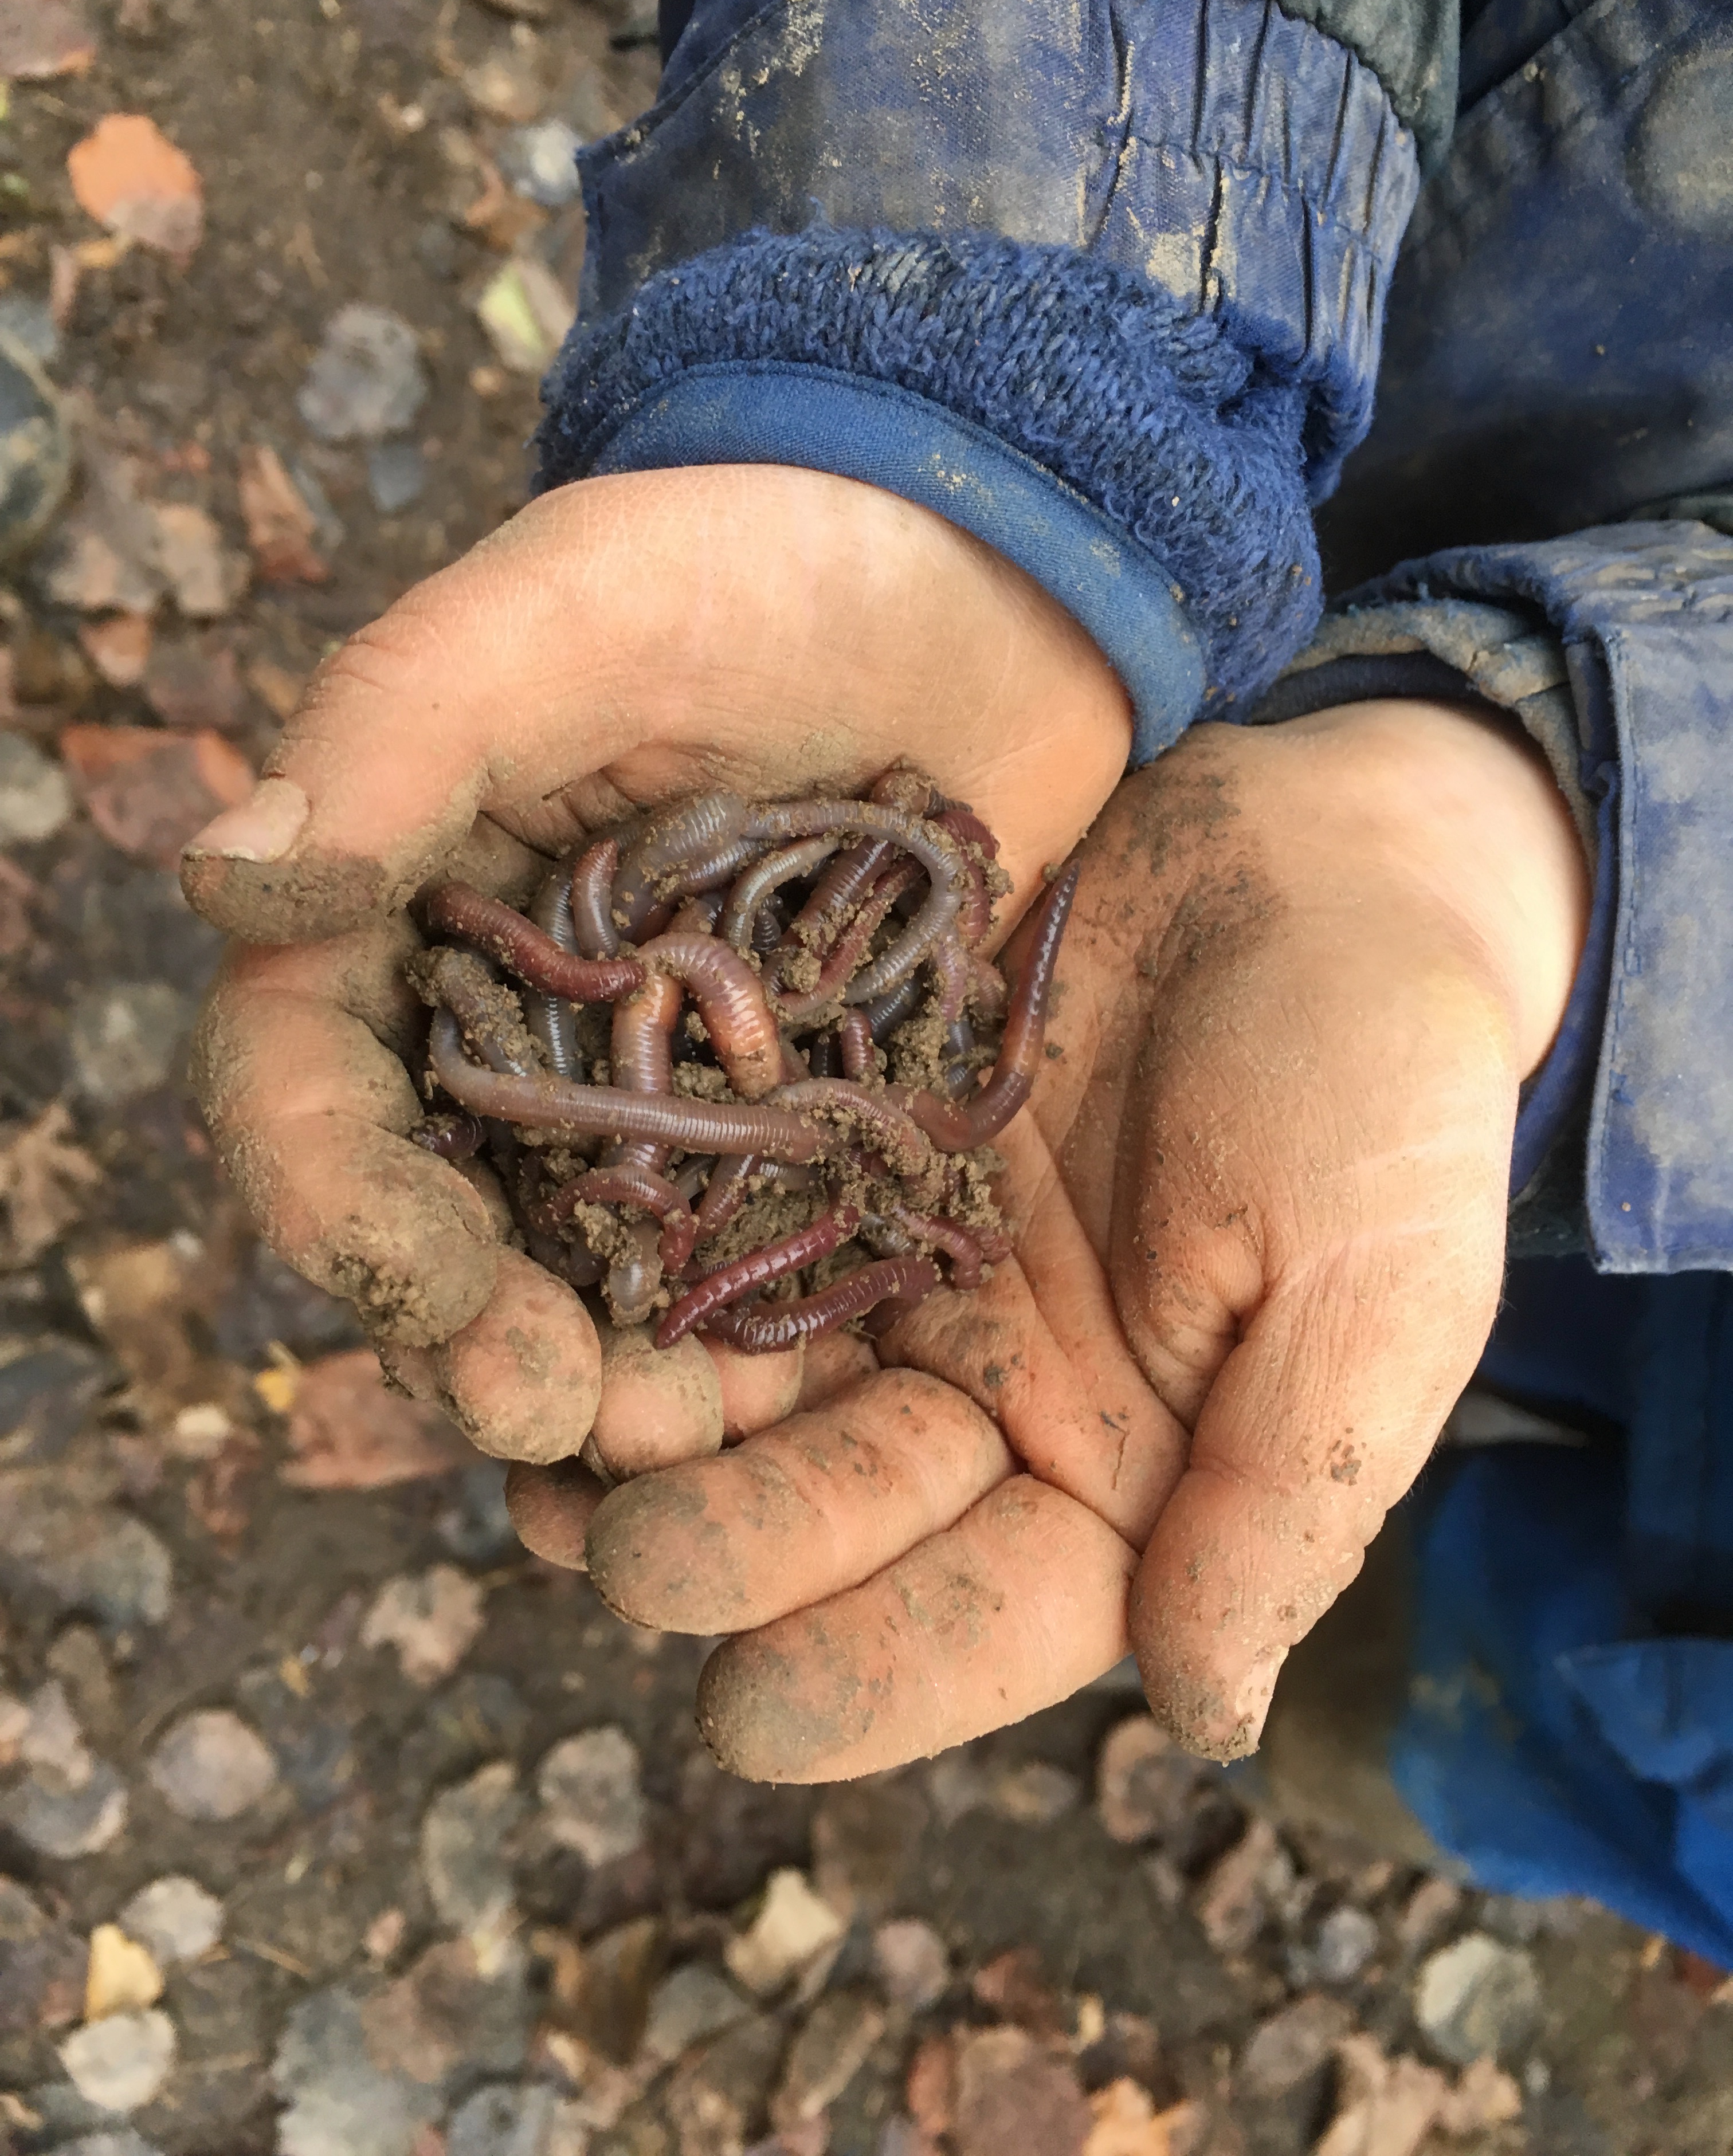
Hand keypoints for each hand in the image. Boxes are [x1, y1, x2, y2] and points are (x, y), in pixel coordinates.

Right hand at [184, 466, 1131, 1462]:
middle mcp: (515, 1022)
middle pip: (447, 1210)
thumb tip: (226, 880)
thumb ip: (392, 737)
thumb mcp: (563, 615)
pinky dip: (756, 1337)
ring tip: (669, 1447)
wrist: (982, 573)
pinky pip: (756, 1250)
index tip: (416, 1278)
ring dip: (612, 1370)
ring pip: (594, 1265)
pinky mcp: (797, 1113)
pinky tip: (794, 1408)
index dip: (337, 1194)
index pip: (314, 1078)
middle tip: (543, 1409)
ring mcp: (660, 1084)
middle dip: (473, 1325)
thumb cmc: (753, 561)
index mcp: (411, 909)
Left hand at [556, 701, 1588, 1776]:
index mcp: (1133, 1474)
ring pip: (757, 1384)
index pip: (995, 1612)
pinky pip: (729, 1220)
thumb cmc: (1383, 1083)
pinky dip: (643, 1265)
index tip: (748, 1712)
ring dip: (646, 1429)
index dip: (876, 1668)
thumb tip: (1209, 1721)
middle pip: (845, 1504)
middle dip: (731, 1540)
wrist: (1319, 863)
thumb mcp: (1375, 1292)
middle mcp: (995, 1396)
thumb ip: (1283, 1497)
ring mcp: (905, 1271)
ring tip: (531, 1458)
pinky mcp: (839, 1146)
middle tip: (614, 1552)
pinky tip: (549, 1289)